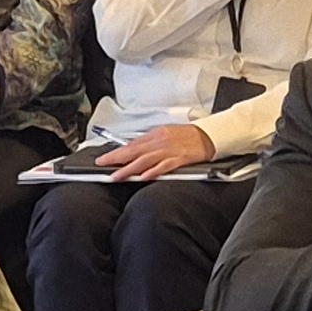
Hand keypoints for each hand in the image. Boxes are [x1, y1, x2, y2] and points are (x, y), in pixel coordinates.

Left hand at [96, 123, 221, 182]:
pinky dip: (153, 171)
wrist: (208, 135)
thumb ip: (150, 143)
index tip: (104, 158)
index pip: (132, 144)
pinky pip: (164, 166)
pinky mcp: (179, 159)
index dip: (117, 152)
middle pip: (134, 151)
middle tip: (103, 165)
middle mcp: (160, 141)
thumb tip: (134, 151)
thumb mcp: (165, 134)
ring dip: (129, 168)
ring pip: (145, 160)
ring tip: (118, 176)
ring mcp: (169, 150)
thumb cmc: (188, 136)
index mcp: (155, 134)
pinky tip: (143, 176)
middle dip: (117, 159)